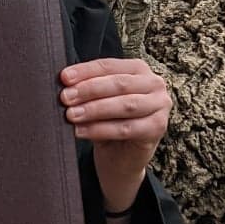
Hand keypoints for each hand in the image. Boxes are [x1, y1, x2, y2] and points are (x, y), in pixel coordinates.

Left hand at [58, 57, 170, 212]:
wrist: (121, 157)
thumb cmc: (109, 122)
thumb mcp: (98, 100)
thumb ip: (87, 88)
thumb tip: (65, 82)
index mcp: (139, 69)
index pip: (109, 66)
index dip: (85, 71)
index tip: (64, 78)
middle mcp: (154, 84)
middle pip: (119, 84)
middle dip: (89, 90)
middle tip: (65, 98)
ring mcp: (160, 106)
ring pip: (124, 105)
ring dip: (94, 109)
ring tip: (71, 115)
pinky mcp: (158, 128)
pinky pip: (126, 128)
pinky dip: (101, 129)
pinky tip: (81, 131)